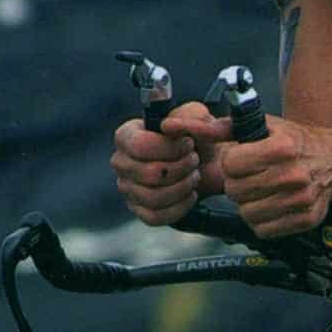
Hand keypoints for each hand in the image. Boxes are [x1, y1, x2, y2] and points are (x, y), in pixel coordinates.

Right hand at [111, 102, 231, 225]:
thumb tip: (167, 126)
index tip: (189, 143)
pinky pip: (155, 217)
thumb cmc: (197, 138)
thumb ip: (188, 114)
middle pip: (149, 174)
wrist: (210, 163)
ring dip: (182, 187)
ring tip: (193, 176)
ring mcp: (128, 189)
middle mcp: (121, 163)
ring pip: (153, 197)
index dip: (169, 148)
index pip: (139, 146)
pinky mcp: (139, 210)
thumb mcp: (197, 116)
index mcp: (127, 136)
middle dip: (181, 168)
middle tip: (194, 160)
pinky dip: (179, 207)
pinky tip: (190, 195)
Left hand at [217, 118, 331, 238]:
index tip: (241, 161)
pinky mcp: (305, 219)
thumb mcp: (266, 126)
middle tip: (250, 178)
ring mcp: (301, 200)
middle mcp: (294, 175)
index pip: (231, 165)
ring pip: (247, 213)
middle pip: (236, 191)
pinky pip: (264, 230)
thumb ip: (229, 127)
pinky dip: (262, 221)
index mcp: (283, 148)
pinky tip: (270, 206)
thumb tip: (201, 128)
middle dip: (237, 184)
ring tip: (260, 193)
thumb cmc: (297, 143)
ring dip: (248, 205)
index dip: (231, 163)